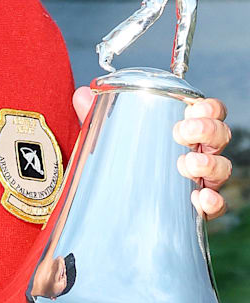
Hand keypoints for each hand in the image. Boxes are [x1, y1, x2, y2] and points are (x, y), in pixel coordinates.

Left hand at [73, 88, 231, 218]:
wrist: (110, 206)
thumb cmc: (119, 162)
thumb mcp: (105, 137)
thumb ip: (96, 115)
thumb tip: (81, 93)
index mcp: (183, 131)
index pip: (209, 113)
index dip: (209, 108)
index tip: (194, 108)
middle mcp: (197, 152)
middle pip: (219, 136)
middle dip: (206, 130)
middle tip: (182, 131)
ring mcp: (200, 180)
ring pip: (221, 167)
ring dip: (209, 163)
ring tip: (188, 163)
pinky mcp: (196, 208)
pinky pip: (215, 205)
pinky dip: (212, 201)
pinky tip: (200, 198)